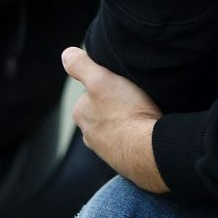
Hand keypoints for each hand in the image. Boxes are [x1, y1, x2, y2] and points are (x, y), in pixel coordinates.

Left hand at [62, 46, 166, 192]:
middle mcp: (90, 136)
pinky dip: (137, 138)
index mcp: (81, 114)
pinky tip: (147, 132)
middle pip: (104, 112)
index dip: (108, 84)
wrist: (151, 151)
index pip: (91, 92)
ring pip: (117, 129)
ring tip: (144, 114)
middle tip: (135, 98)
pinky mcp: (126, 163)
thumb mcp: (102, 79)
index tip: (123, 83)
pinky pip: (130, 145)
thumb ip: (81, 65)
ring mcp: (108, 152)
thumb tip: (66, 54)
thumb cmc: (127, 113)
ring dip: (128, 123)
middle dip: (117, 106)